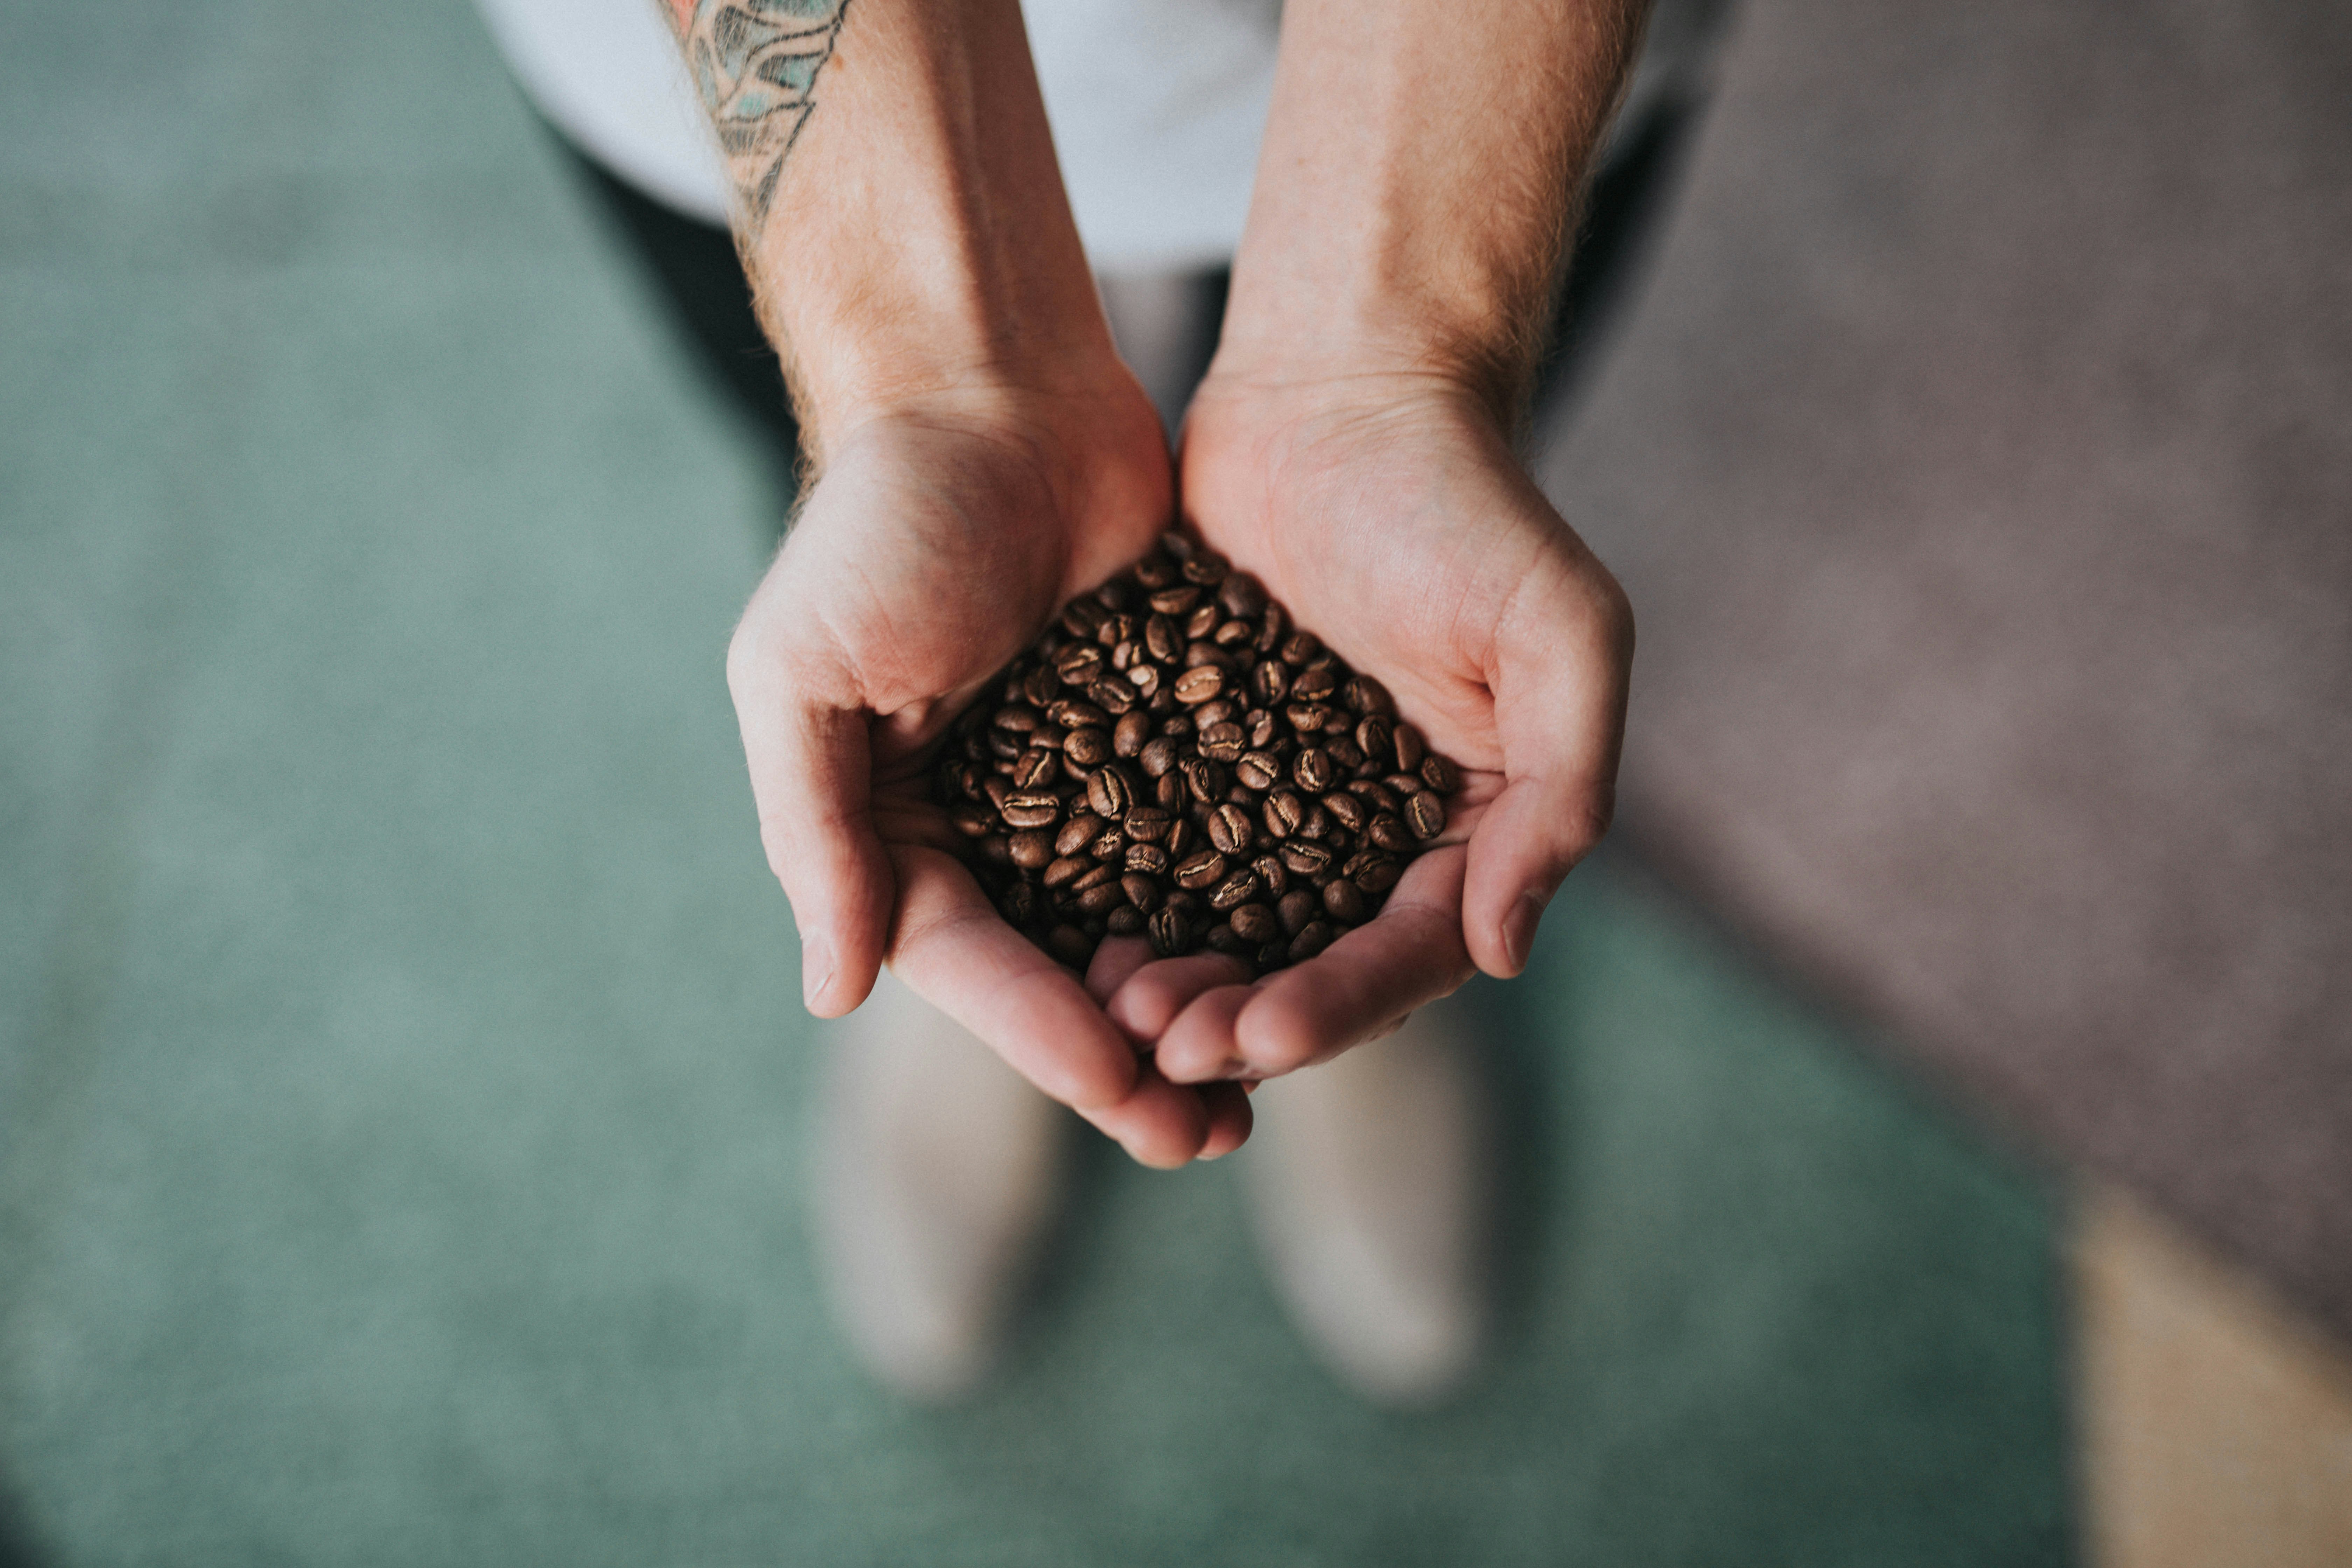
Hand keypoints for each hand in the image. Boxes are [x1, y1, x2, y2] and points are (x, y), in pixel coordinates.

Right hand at [725, 379, 1252, 1164]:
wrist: (991, 388)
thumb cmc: (881, 521)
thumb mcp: (805, 673)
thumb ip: (813, 831)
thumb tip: (832, 992)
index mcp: (895, 826)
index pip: (975, 964)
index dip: (1048, 1038)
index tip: (1129, 1095)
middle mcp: (984, 823)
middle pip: (1062, 971)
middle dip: (1133, 1058)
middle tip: (1212, 1136)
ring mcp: (1077, 783)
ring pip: (1139, 928)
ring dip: (1195, 1006)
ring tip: (1264, 1080)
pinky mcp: (1158, 730)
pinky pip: (1199, 843)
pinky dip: (1238, 910)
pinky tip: (1297, 962)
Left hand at [1107, 371, 1631, 1083]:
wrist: (1345, 391)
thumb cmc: (1468, 501)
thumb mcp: (1561, 633)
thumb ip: (1561, 793)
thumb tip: (1505, 953)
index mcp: (1468, 825)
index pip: (1409, 952)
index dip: (1339, 1007)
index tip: (1259, 1038)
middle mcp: (1374, 832)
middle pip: (1309, 965)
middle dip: (1243, 1021)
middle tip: (1163, 1047)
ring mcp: (1280, 797)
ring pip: (1226, 929)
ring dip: (1177, 984)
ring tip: (1111, 1010)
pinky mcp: (1196, 751)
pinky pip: (1157, 851)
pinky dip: (1123, 903)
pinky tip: (1071, 936)